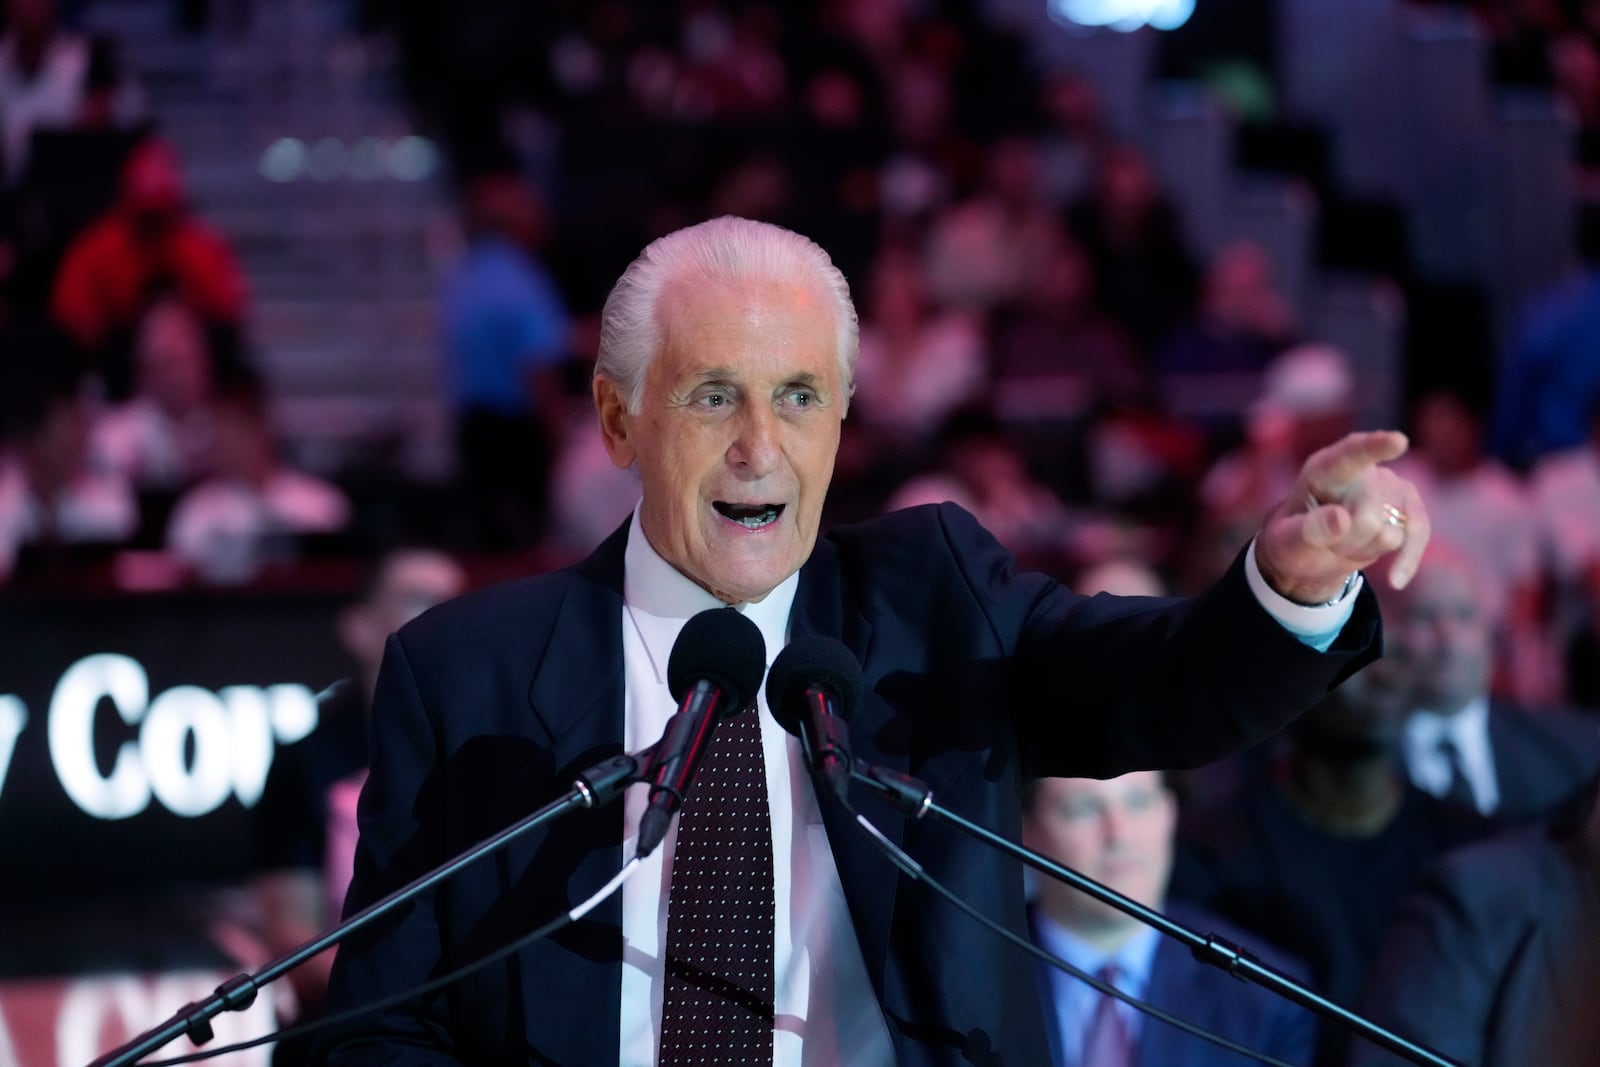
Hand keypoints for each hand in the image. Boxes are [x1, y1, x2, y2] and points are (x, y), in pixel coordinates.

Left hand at [1255, 431, 1429, 604]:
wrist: (1307, 555)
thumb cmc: (1292, 540)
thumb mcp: (1287, 541)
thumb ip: (1309, 530)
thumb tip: (1343, 519)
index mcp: (1324, 469)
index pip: (1350, 455)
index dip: (1375, 447)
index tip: (1398, 441)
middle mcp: (1361, 472)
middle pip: (1368, 516)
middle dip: (1348, 541)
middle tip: (1325, 539)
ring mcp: (1388, 488)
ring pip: (1391, 532)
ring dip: (1365, 549)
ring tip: (1341, 543)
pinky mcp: (1406, 510)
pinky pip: (1417, 535)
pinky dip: (1406, 560)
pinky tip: (1395, 580)